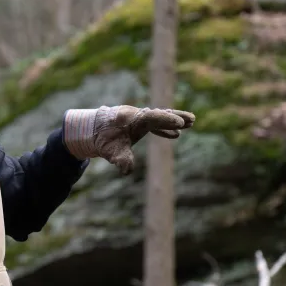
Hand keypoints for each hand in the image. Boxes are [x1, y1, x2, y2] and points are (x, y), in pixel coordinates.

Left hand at [63, 105, 194, 174]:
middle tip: (191, 119)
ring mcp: (139, 119)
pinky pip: (155, 125)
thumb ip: (120, 159)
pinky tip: (176, 135)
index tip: (179, 122)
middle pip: (160, 114)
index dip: (166, 120)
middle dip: (174, 117)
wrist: (93, 128)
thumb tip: (126, 171)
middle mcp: (138, 115)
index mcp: (132, 118)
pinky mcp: (139, 124)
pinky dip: (164, 129)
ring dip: (173, 121)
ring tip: (191, 122)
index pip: (153, 117)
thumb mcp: (109, 150)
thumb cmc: (103, 138)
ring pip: (159, 118)